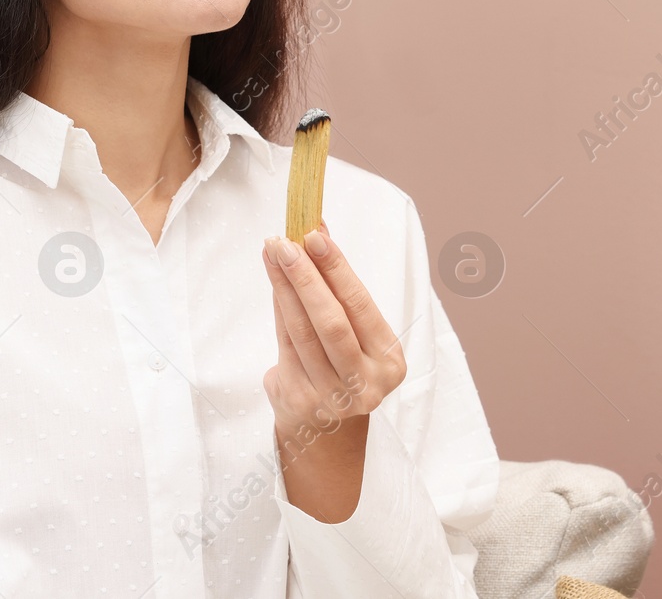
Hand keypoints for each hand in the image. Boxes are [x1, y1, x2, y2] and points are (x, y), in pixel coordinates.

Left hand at [261, 219, 406, 452]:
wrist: (328, 430)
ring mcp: (330, 397)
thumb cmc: (345, 366)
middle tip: (285, 241)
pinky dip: (279, 309)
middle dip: (305, 276)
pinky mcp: (298, 400)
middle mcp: (365, 383)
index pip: (360, 305)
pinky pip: (284, 345)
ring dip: (284, 287)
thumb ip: (340, 288)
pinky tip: (274, 283)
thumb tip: (317, 230)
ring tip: (272, 253)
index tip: (314, 235)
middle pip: (330, 321)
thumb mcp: (357, 334)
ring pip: (302, 332)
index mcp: (389, 361)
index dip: (336, 268)